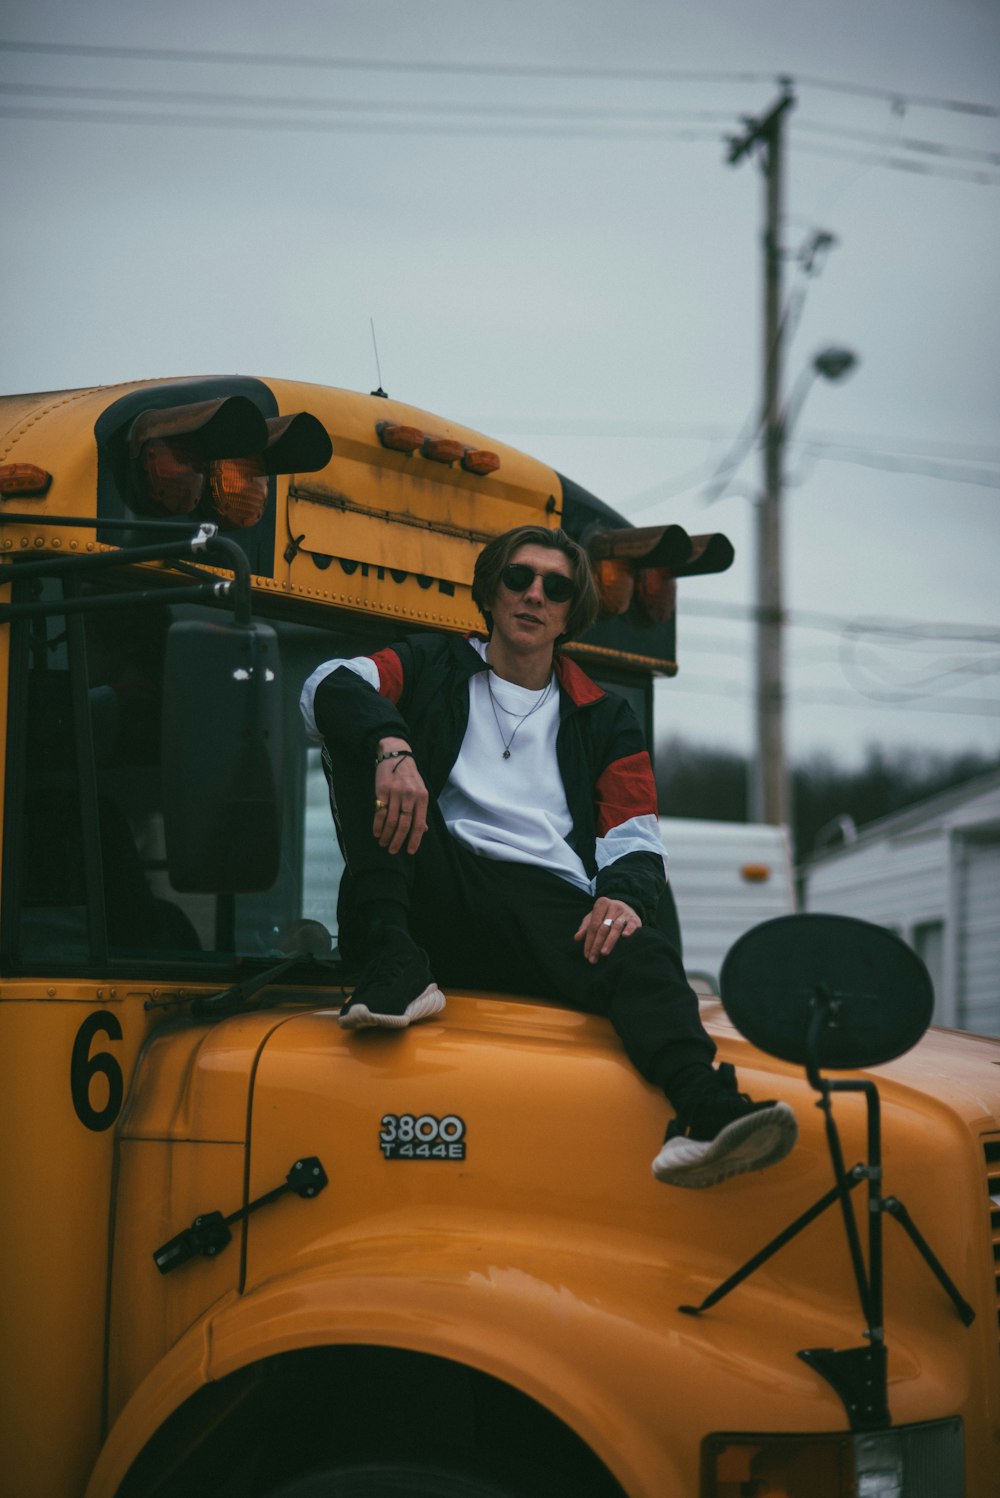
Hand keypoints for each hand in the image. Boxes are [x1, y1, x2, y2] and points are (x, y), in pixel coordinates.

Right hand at [373, 739, 428, 854]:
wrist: (396, 755)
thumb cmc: (410, 776)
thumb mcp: (421, 791)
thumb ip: (421, 810)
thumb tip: (423, 830)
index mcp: (422, 797)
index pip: (419, 823)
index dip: (415, 839)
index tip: (410, 851)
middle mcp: (410, 796)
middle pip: (404, 824)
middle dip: (398, 840)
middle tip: (392, 851)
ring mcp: (395, 793)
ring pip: (391, 820)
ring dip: (386, 835)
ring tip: (383, 843)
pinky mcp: (382, 790)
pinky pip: (380, 811)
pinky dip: (377, 825)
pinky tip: (376, 833)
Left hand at [574, 897, 641, 963]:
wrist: (626, 907)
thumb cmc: (606, 915)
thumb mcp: (594, 917)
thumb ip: (585, 927)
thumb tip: (576, 938)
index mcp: (601, 904)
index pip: (593, 925)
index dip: (589, 940)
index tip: (586, 955)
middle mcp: (613, 906)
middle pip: (603, 928)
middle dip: (597, 944)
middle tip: (593, 958)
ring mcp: (625, 912)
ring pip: (616, 927)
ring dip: (609, 941)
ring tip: (604, 953)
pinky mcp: (635, 918)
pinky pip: (632, 924)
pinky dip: (629, 930)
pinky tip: (625, 937)